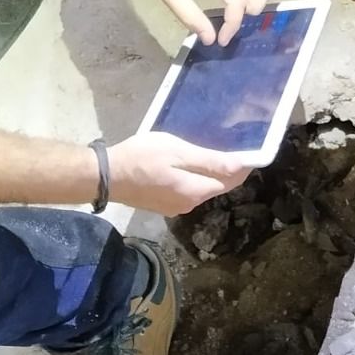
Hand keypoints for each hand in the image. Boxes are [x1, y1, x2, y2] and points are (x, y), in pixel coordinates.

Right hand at [106, 131, 253, 215]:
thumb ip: (210, 161)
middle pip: (215, 187)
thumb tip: (240, 167)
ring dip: (208, 174)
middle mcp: (188, 205)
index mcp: (195, 192)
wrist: (104, 176)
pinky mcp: (161, 205)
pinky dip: (192, 179)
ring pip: (200, 189)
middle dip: (226, 171)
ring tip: (210, 152)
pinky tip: (187, 165)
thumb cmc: (142, 158)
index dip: (241, 167)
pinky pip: (186, 191)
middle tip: (232, 146)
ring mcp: (173, 207)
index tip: (250, 151)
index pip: (229, 181)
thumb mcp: (178, 152)